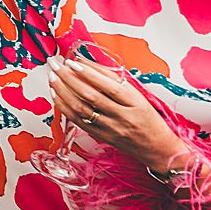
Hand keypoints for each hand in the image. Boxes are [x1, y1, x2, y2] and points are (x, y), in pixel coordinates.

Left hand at [50, 51, 188, 172]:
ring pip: (81, 109)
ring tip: (52, 77)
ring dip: (63, 91)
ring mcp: (111, 129)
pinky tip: (55, 94)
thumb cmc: (148, 118)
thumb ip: (114, 80)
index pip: (110, 87)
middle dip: (69, 78)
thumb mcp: (138, 96)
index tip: (73, 61)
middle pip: (91, 96)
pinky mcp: (101, 137)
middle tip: (55, 64)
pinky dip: (64, 106)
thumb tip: (86, 62)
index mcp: (135, 103)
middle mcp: (122, 117)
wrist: (158, 148)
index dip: (89, 73)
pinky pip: (78, 121)